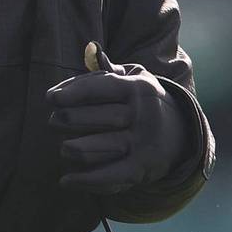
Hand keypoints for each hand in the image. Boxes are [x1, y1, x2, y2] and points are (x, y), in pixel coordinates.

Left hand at [45, 42, 188, 193]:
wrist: (181, 134)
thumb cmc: (142, 101)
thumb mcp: (133, 80)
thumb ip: (108, 70)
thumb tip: (91, 50)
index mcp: (139, 88)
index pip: (103, 87)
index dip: (74, 91)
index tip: (50, 98)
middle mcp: (144, 115)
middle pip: (99, 118)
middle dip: (70, 120)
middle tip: (53, 122)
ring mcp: (143, 144)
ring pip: (99, 148)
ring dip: (74, 149)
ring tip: (63, 148)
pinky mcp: (141, 169)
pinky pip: (109, 177)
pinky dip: (84, 181)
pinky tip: (65, 181)